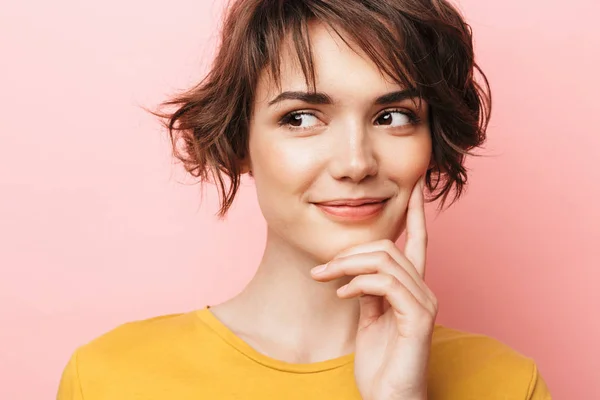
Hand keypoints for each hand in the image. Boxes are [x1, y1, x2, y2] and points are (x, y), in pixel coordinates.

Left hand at [311, 175, 435, 399]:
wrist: (389, 399)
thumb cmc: (380, 365)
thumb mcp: (369, 320)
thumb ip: (367, 292)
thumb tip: (353, 271)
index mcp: (411, 289)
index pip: (417, 241)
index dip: (417, 212)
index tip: (414, 186)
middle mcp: (423, 291)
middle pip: (388, 247)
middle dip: (350, 253)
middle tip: (321, 269)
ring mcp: (423, 303)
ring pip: (385, 261)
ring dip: (348, 266)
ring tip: (326, 279)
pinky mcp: (418, 318)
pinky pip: (386, 284)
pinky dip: (359, 284)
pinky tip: (342, 295)